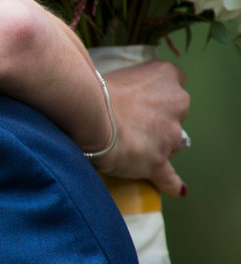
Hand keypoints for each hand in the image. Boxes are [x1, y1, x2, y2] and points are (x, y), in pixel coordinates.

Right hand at [89, 60, 189, 195]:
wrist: (88, 112)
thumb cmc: (93, 89)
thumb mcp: (116, 74)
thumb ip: (128, 83)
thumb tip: (117, 97)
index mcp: (165, 76)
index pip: (175, 80)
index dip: (158, 93)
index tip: (141, 98)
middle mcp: (176, 103)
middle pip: (176, 115)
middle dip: (159, 120)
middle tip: (131, 123)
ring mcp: (169, 135)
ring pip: (171, 144)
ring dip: (156, 145)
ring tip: (130, 148)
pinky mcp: (158, 161)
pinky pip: (169, 177)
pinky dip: (171, 183)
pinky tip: (176, 189)